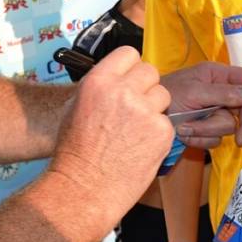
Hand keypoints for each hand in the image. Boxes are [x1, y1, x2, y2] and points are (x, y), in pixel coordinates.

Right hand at [49, 47, 173, 233]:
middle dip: (145, 86)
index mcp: (99, 80)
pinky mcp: (161, 131)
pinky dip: (158, 133)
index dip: (131, 67)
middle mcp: (122, 91)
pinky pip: (166, 122)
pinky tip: (140, 146)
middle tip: (136, 105)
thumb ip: (100, 87)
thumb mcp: (76, 106)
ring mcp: (144, 110)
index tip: (130, 78)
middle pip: (150, 71)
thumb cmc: (75, 152)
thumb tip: (117, 77)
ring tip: (136, 129)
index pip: (129, 53)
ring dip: (154, 108)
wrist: (83, 188)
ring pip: (163, 94)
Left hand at [161, 62, 241, 147]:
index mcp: (218, 75)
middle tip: (240, 140)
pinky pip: (215, 139)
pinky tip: (184, 133)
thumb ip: (225, 93)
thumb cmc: (165, 95)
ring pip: (229, 127)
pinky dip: (200, 139)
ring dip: (207, 130)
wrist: (140, 118)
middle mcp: (219, 92)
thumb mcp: (194, 91)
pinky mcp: (205, 129)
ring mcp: (212, 111)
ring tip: (186, 127)